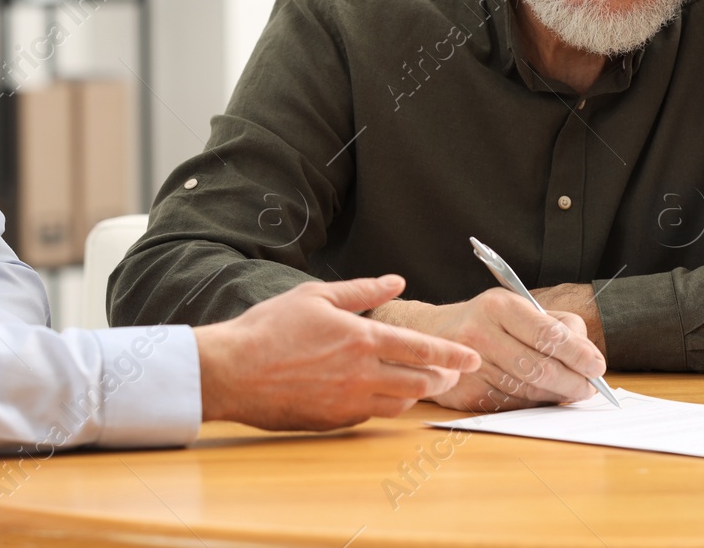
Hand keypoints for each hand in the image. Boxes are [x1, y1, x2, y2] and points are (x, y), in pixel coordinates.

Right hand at [194, 275, 479, 430]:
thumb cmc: (269, 328)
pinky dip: (385, 405)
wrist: (231, 370)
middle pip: (419, 381)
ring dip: (417, 394)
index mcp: (361, 338)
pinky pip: (371, 416)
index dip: (451, 353)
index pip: (420, 348)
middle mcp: (360, 373)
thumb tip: (396, 281)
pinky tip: (385, 396)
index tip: (472, 356)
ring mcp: (347, 402)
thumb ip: (362, 290)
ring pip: (399, 404)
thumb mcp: (316, 295)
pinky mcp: (332, 421)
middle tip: (455, 373)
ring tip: (424, 384)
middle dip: (443, 377)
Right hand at [369, 288, 605, 412]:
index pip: (547, 333)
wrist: (431, 336)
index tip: (597, 366)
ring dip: (556, 396)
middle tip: (589, 388)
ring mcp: (469, 366)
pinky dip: (533, 404)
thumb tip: (587, 355)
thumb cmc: (488, 321)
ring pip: (527, 391)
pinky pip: (511, 405)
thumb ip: (556, 324)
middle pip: (539, 367)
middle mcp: (480, 333)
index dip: (578, 353)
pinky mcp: (465, 394)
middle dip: (573, 382)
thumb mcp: (517, 308)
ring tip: (570, 392)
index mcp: (499, 305)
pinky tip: (541, 397)